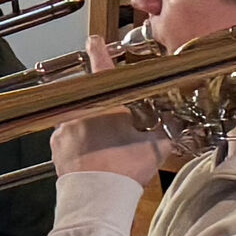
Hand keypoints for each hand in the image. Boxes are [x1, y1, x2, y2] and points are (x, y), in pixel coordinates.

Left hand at [51, 36, 166, 183]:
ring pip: (78, 117)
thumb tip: (180, 118)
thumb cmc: (128, 166)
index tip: (95, 40)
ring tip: (105, 146)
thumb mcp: (157, 143)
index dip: (99, 51)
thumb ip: (168, 126)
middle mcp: (80, 107)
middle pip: (91, 97)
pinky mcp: (55, 144)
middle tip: (117, 126)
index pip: (102, 66)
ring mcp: (64, 126)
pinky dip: (77, 142)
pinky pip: (67, 136)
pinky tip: (91, 155)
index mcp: (105, 100)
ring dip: (89, 126)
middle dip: (103, 106)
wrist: (99, 195)